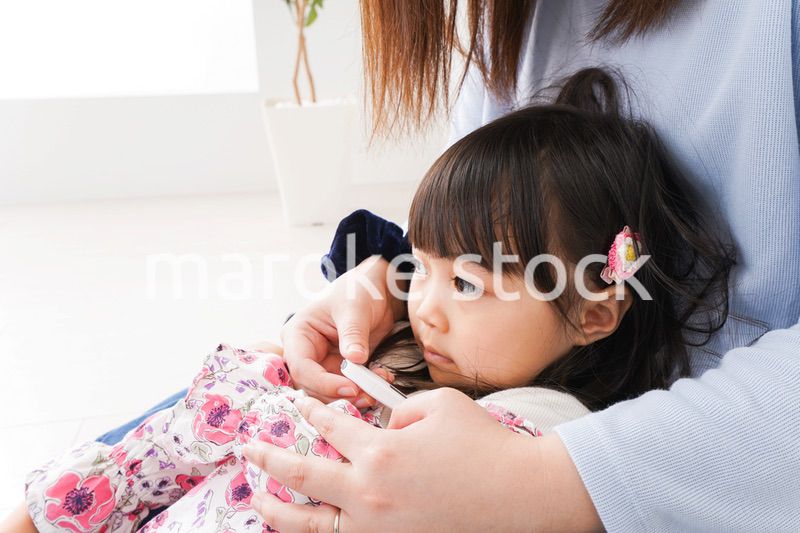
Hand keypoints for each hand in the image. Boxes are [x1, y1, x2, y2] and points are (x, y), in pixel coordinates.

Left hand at [243, 389, 602, 531]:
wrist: (522, 496)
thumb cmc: (484, 445)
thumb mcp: (441, 405)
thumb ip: (400, 409)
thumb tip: (383, 426)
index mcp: (379, 450)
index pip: (330, 426)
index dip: (310, 410)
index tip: (297, 404)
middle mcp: (369, 492)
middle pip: (302, 474)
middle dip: (269, 459)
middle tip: (249, 449)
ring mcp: (377, 527)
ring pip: (311, 522)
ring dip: (279, 511)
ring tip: (258, 501)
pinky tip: (310, 527)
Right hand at [280, 256, 405, 405]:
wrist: (376, 291)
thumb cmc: (357, 291)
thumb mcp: (355, 309)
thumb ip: (353, 334)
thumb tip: (354, 359)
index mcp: (298, 334)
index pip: (302, 367)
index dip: (323, 383)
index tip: (350, 388)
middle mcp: (306, 352)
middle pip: (312, 386)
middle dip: (339, 394)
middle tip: (366, 396)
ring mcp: (323, 363)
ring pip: (330, 392)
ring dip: (354, 396)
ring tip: (377, 390)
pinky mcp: (341, 370)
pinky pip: (349, 387)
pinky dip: (365, 388)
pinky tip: (382, 379)